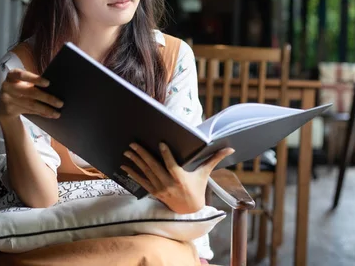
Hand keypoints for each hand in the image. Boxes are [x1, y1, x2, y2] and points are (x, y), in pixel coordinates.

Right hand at [0, 68, 63, 122]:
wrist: (3, 104)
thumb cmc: (18, 88)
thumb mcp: (21, 81)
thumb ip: (33, 81)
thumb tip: (54, 87)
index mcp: (12, 75)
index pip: (22, 75)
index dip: (35, 79)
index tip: (48, 83)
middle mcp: (8, 86)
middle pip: (30, 92)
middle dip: (47, 98)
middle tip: (60, 103)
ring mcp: (7, 99)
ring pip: (31, 104)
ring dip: (46, 109)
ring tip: (57, 113)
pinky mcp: (9, 110)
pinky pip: (29, 111)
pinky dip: (41, 113)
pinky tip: (50, 115)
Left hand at [120, 143, 234, 213]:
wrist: (190, 211)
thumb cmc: (198, 189)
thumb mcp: (205, 174)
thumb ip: (214, 159)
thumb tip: (229, 149)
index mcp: (181, 178)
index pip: (172, 165)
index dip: (166, 154)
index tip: (160, 143)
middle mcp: (169, 184)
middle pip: (154, 167)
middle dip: (143, 154)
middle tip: (133, 144)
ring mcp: (160, 189)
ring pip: (146, 173)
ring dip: (135, 162)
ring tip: (127, 151)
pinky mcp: (155, 192)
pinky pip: (142, 182)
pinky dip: (133, 174)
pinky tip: (125, 166)